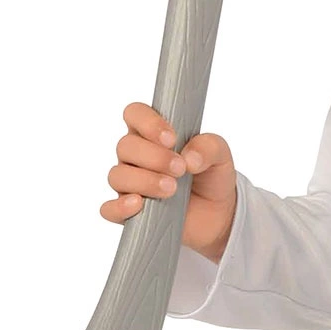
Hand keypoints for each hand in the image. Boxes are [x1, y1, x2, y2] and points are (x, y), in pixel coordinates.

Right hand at [103, 102, 237, 260]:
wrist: (217, 214)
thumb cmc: (211, 177)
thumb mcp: (220, 156)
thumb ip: (209, 147)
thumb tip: (190, 158)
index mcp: (152, 134)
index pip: (135, 114)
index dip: (148, 122)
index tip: (171, 139)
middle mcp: (136, 156)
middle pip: (125, 146)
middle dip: (154, 157)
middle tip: (180, 169)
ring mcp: (130, 184)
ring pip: (118, 175)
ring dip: (144, 181)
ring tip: (172, 189)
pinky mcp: (130, 212)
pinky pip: (110, 209)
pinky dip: (120, 207)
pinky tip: (139, 204)